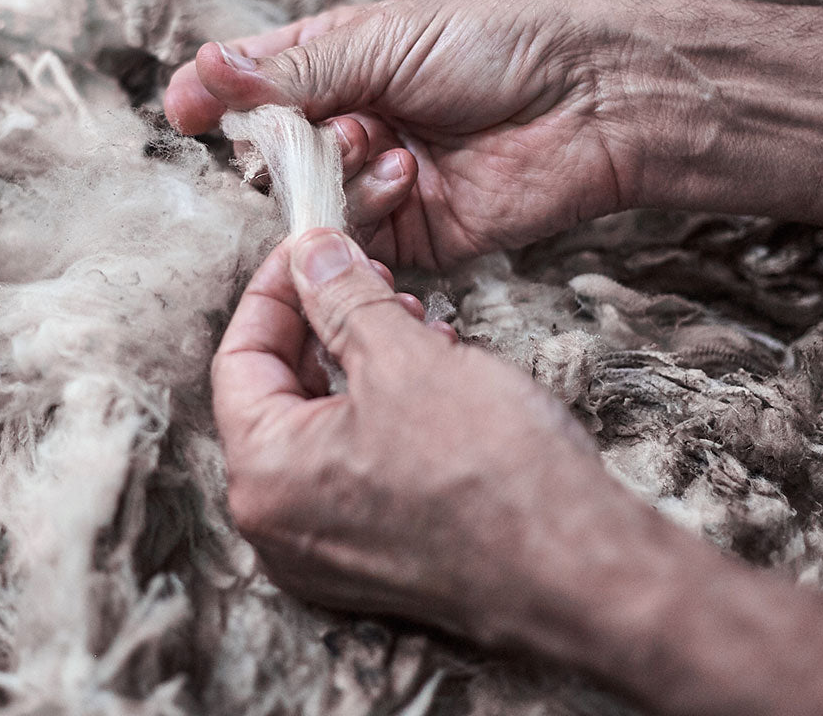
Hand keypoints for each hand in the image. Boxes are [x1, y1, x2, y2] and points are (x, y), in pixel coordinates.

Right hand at [165, 0, 635, 266]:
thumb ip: (296, 71)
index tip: (182, 110)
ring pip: (311, 199)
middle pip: (277, 149)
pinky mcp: (417, 231)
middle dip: (285, 141)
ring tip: (377, 140)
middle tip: (317, 124)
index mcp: (348, 59)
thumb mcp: (386, 39)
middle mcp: (359, 120)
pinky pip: (359, 237)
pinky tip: (405, 176)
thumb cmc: (500, 41)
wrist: (596, 96)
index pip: (261, 81)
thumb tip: (203, 71)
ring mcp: (384, 178)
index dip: (220, 94)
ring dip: (332, 172)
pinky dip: (367, 210)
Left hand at [212, 226, 656, 655]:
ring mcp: (326, 549)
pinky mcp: (375, 557)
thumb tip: (310, 253)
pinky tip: (433, 374)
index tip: (311, 249)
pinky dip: (384, 410)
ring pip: (325, 425)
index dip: (276, 290)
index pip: (240, 356)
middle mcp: (280, 523)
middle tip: (369, 276)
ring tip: (415, 321)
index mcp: (265, 475)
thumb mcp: (405, 358)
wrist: (582, 573)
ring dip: (363, 361)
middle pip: (281, 391)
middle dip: (327, 322)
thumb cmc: (490, 470)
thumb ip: (342, 297)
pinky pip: (358, 464)